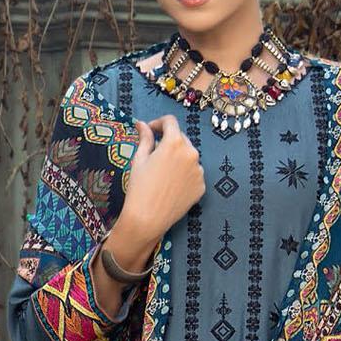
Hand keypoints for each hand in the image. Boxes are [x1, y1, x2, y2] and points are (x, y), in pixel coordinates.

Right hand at [123, 114, 205, 242]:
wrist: (147, 219)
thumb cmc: (139, 188)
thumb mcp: (139, 159)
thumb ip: (145, 138)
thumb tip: (142, 124)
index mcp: (175, 143)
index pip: (170, 121)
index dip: (158, 123)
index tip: (151, 130)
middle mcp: (191, 154)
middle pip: (181, 138)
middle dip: (168, 141)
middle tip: (154, 152)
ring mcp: (199, 171)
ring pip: (188, 157)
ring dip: (178, 158)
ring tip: (163, 172)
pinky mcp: (201, 187)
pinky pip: (193, 174)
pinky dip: (184, 175)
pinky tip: (171, 185)